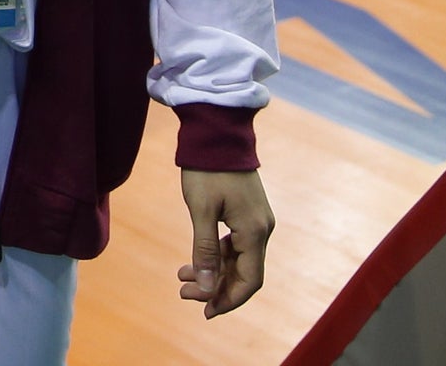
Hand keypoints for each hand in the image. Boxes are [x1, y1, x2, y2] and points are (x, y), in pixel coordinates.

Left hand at [179, 168, 273, 318]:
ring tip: (183, 278)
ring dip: (214, 272)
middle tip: (185, 293)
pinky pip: (236, 245)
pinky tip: (195, 261)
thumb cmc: (206, 170)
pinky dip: (217, 256)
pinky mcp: (248, 213)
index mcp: (255, 232)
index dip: (229, 300)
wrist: (217, 134)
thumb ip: (205, 250)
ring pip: (238, 260)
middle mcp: (262, 230)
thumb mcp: (201, 211)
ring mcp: (257, 221)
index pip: (249, 281)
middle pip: (244, 273)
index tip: (205, 311)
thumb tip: (208, 288)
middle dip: (216, 288)